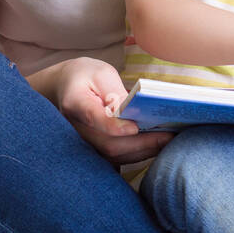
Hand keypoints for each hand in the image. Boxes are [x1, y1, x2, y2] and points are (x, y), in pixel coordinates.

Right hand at [51, 58, 173, 165]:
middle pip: (108, 144)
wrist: (64, 89)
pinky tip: (157, 145)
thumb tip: (135, 110)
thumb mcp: (100, 73)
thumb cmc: (85, 77)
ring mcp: (83, 144)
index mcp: (75, 103)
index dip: (113, 126)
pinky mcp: (93, 151)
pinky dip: (139, 154)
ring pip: (115, 156)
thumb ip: (116, 91)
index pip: (93, 118)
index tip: (134, 128)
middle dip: (142, 143)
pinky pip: (117, 159)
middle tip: (169, 136)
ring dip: (144, 151)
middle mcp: (76, 129)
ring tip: (169, 140)